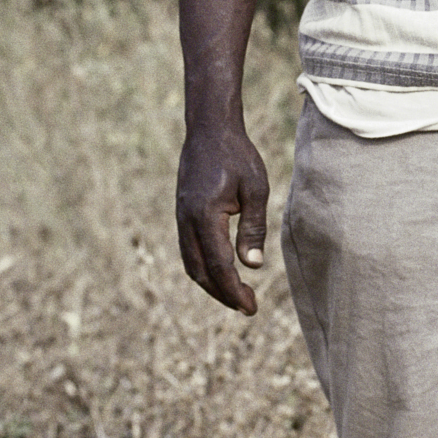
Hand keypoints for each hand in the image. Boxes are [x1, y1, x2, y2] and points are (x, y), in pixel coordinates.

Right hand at [177, 120, 270, 314]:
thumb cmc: (237, 155)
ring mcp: (181, 218)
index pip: (218, 264)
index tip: (251, 307)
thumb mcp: (256, 189)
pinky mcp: (182, 215)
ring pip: (191, 263)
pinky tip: (222, 273)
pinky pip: (189, 251)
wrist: (209, 130)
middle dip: (223, 294)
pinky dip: (204, 268)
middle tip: (248, 307)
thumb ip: (254, 227)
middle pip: (200, 271)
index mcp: (205, 215)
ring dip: (212, 284)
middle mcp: (187, 220)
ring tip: (237, 296)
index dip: (234, 290)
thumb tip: (253, 266)